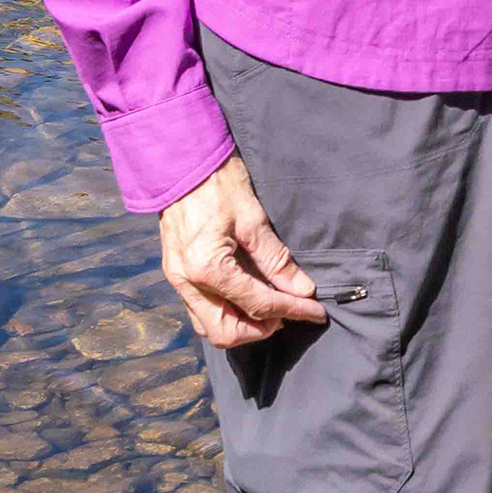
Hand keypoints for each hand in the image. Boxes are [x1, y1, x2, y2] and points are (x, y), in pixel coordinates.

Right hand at [157, 157, 325, 348]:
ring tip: (269, 307)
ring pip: (209, 326)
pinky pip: (199, 309)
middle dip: (261, 329)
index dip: (292, 310)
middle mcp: (187, 282)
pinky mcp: (175, 273)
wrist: (180, 160)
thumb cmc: (216, 182)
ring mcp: (177, 280)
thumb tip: (302, 289)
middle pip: (226, 332)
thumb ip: (276, 259)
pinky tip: (247, 296)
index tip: (316, 312)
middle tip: (289, 312)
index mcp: (208, 268)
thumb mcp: (253, 219)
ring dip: (241, 325)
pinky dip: (225, 312)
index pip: (258, 304)